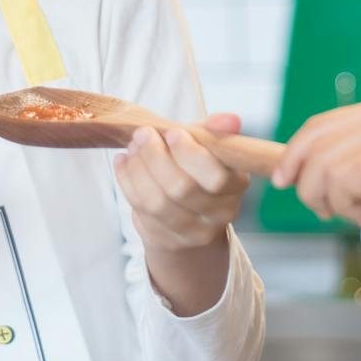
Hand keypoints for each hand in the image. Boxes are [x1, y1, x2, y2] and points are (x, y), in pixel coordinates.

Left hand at [113, 114, 248, 251]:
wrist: (190, 215)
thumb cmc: (198, 170)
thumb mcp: (209, 147)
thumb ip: (216, 131)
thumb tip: (230, 119)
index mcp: (237, 186)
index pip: (216, 177)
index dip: (190, 154)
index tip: (173, 133)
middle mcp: (221, 214)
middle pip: (182, 189)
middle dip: (155, 156)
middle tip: (143, 134)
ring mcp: (194, 232)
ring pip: (157, 202)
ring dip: (138, 169)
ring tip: (132, 147)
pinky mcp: (168, 240)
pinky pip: (140, 210)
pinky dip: (127, 182)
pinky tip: (124, 163)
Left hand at [272, 99, 360, 229]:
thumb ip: (348, 164)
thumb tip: (300, 176)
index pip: (314, 128)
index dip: (291, 156)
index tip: (282, 182)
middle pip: (314, 150)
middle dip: (309, 188)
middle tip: (326, 212)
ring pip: (329, 168)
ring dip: (334, 203)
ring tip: (357, 214)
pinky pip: (351, 179)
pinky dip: (351, 205)